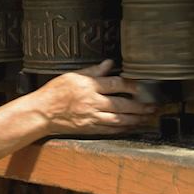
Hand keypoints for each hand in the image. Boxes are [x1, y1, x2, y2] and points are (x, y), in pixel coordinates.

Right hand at [36, 60, 154, 134]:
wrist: (41, 113)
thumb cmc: (53, 93)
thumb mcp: (71, 76)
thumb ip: (92, 71)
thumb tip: (108, 63)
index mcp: (88, 87)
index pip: (116, 84)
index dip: (131, 85)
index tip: (140, 87)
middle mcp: (92, 103)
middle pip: (122, 104)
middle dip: (140, 106)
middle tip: (153, 106)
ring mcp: (92, 117)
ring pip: (119, 119)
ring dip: (136, 119)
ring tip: (147, 117)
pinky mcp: (89, 128)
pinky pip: (110, 129)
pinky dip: (123, 128)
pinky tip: (131, 126)